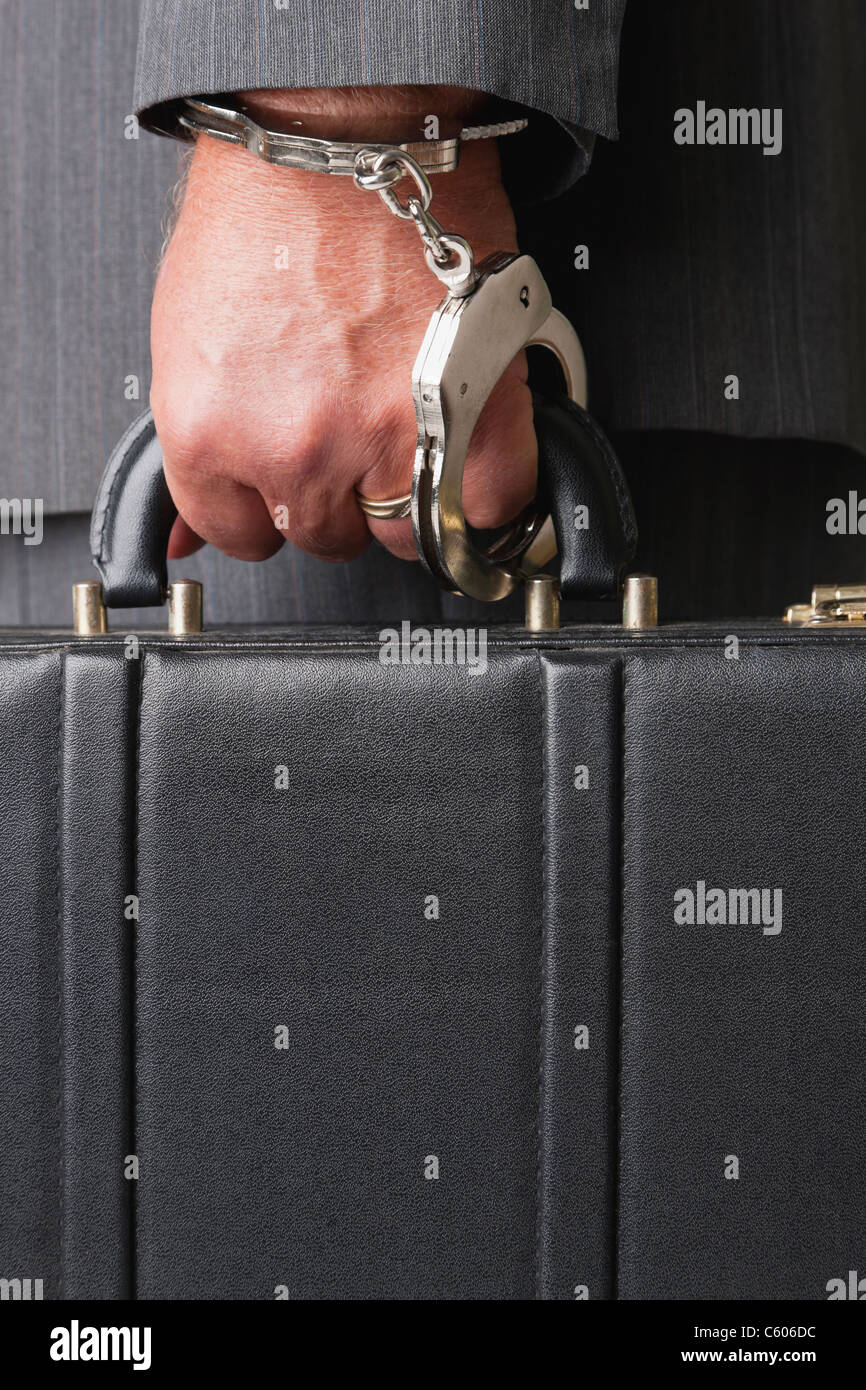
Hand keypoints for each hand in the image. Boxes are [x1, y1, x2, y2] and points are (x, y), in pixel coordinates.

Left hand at [150, 86, 536, 564]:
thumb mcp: (190, 342)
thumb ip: (202, 450)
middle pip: (325, 535)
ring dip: (409, 492)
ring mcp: (386, 439)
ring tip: (408, 422)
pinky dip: (483, 490)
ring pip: (401, 534)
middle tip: (351, 429)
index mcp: (211, 432)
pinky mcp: (469, 416)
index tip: (287, 483)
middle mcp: (294, 447)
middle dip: (337, 492)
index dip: (267, 504)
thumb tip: (183, 537)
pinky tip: (465, 441)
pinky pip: (485, 511)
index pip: (239, 534)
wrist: (344, 133)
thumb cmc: (266, 213)